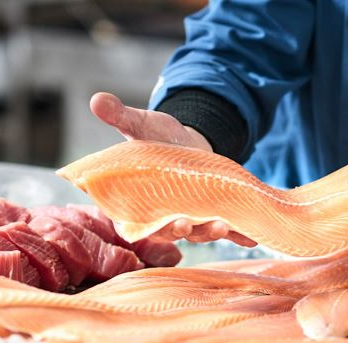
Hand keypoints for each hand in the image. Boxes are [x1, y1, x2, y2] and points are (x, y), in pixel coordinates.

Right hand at [89, 92, 255, 246]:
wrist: (188, 141)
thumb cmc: (156, 137)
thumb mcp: (139, 125)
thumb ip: (119, 117)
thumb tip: (96, 99)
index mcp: (137, 203)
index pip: (138, 224)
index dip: (148, 228)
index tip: (159, 221)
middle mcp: (163, 217)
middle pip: (170, 232)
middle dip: (181, 231)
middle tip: (188, 224)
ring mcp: (191, 218)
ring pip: (199, 233)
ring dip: (211, 233)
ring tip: (223, 226)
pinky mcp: (214, 215)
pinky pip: (227, 231)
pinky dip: (239, 236)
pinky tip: (251, 239)